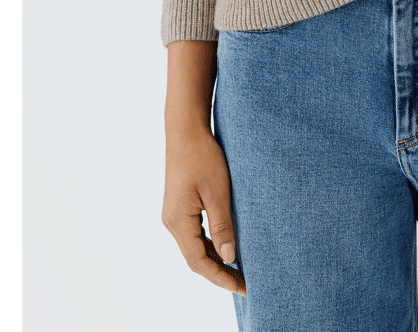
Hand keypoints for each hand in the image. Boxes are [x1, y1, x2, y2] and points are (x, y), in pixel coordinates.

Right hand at [162, 125, 246, 296]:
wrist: (185, 130)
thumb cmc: (202, 156)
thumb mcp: (217, 192)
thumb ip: (222, 226)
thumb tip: (229, 257)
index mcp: (178, 222)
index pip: (199, 262)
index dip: (220, 277)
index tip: (242, 287)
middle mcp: (172, 222)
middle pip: (195, 258)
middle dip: (219, 272)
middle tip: (244, 283)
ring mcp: (175, 214)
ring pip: (194, 246)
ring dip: (215, 259)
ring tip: (238, 269)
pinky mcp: (180, 205)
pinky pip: (194, 233)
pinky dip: (210, 244)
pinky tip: (226, 246)